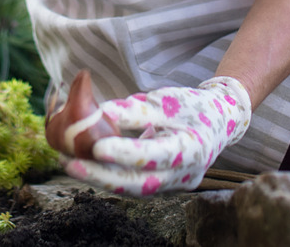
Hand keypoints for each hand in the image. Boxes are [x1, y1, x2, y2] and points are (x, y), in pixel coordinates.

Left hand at [64, 76, 251, 195]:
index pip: (155, 155)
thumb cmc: (192, 106)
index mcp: (191, 149)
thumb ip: (136, 110)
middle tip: (69, 163)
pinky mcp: (164, 187)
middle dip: (102, 176)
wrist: (220, 122)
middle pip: (139, 183)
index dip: (126, 153)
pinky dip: (112, 176)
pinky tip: (88, 165)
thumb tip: (100, 111)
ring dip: (101, 178)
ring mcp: (175, 185)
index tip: (97, 147)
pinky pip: (136, 185)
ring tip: (70, 163)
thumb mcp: (167, 101)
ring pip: (134, 189)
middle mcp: (185, 174)